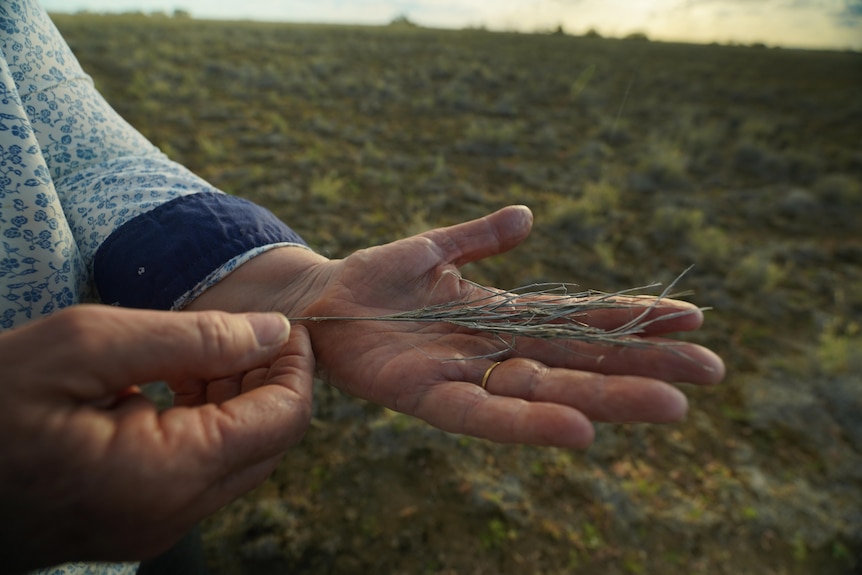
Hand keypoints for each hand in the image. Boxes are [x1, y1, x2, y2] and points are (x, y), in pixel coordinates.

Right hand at [0, 305, 312, 571]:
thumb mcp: (88, 346)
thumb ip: (192, 339)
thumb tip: (273, 333)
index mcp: (170, 474)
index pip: (283, 419)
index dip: (297, 364)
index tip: (288, 321)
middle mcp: (174, 513)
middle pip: (269, 441)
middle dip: (273, 379)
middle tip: (253, 327)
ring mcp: (155, 524)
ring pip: (239, 456)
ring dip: (241, 399)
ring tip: (214, 346)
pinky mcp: (136, 519)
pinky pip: (200, 469)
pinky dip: (208, 422)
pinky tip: (183, 380)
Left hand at [190, 205, 724, 448]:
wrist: (314, 305)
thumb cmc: (373, 281)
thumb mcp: (430, 249)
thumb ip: (477, 238)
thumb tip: (529, 216)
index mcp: (501, 314)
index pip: (579, 317)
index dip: (633, 317)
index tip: (692, 316)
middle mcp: (494, 350)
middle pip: (581, 359)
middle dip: (645, 365)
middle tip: (713, 372)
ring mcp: (465, 375)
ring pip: (549, 391)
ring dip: (609, 398)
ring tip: (671, 407)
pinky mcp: (427, 396)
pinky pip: (486, 413)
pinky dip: (532, 423)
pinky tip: (582, 431)